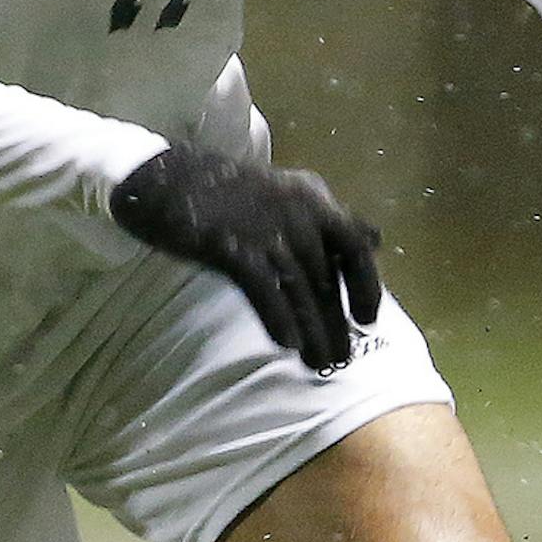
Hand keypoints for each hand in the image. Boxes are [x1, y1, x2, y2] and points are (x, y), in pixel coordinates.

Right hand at [110, 142, 381, 373]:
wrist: (165, 177)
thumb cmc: (228, 191)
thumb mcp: (289, 193)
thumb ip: (331, 217)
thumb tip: (376, 239)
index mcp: (312, 195)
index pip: (356, 244)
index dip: (366, 285)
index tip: (368, 319)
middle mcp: (297, 209)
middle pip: (328, 276)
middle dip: (337, 321)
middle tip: (341, 359)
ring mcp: (265, 227)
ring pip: (301, 289)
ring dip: (313, 331)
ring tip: (318, 364)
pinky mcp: (233, 245)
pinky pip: (266, 290)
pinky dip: (279, 319)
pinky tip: (287, 345)